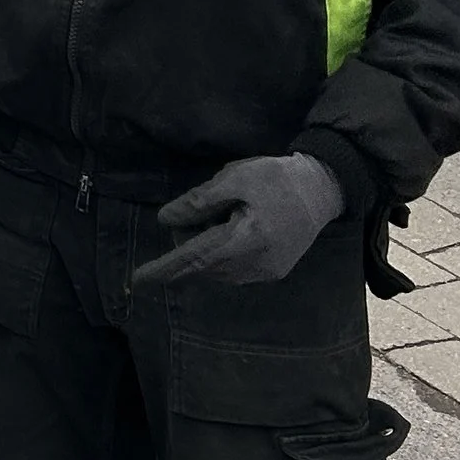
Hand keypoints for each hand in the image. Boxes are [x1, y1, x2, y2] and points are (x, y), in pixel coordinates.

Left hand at [132, 153, 343, 292]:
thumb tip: (165, 220)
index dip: (163, 269)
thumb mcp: (235, 178)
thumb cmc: (277, 179)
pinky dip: (222, 253)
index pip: (193, 260)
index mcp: (244, 241)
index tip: (136, 281)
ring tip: (227, 216)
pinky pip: (232, 271)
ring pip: (215, 270)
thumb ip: (198, 201)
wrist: (323, 189)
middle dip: (188, 243)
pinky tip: (236, 228)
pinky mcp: (272, 273)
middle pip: (201, 265)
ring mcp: (265, 273)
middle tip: (203, 210)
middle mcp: (253, 266)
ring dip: (206, 248)